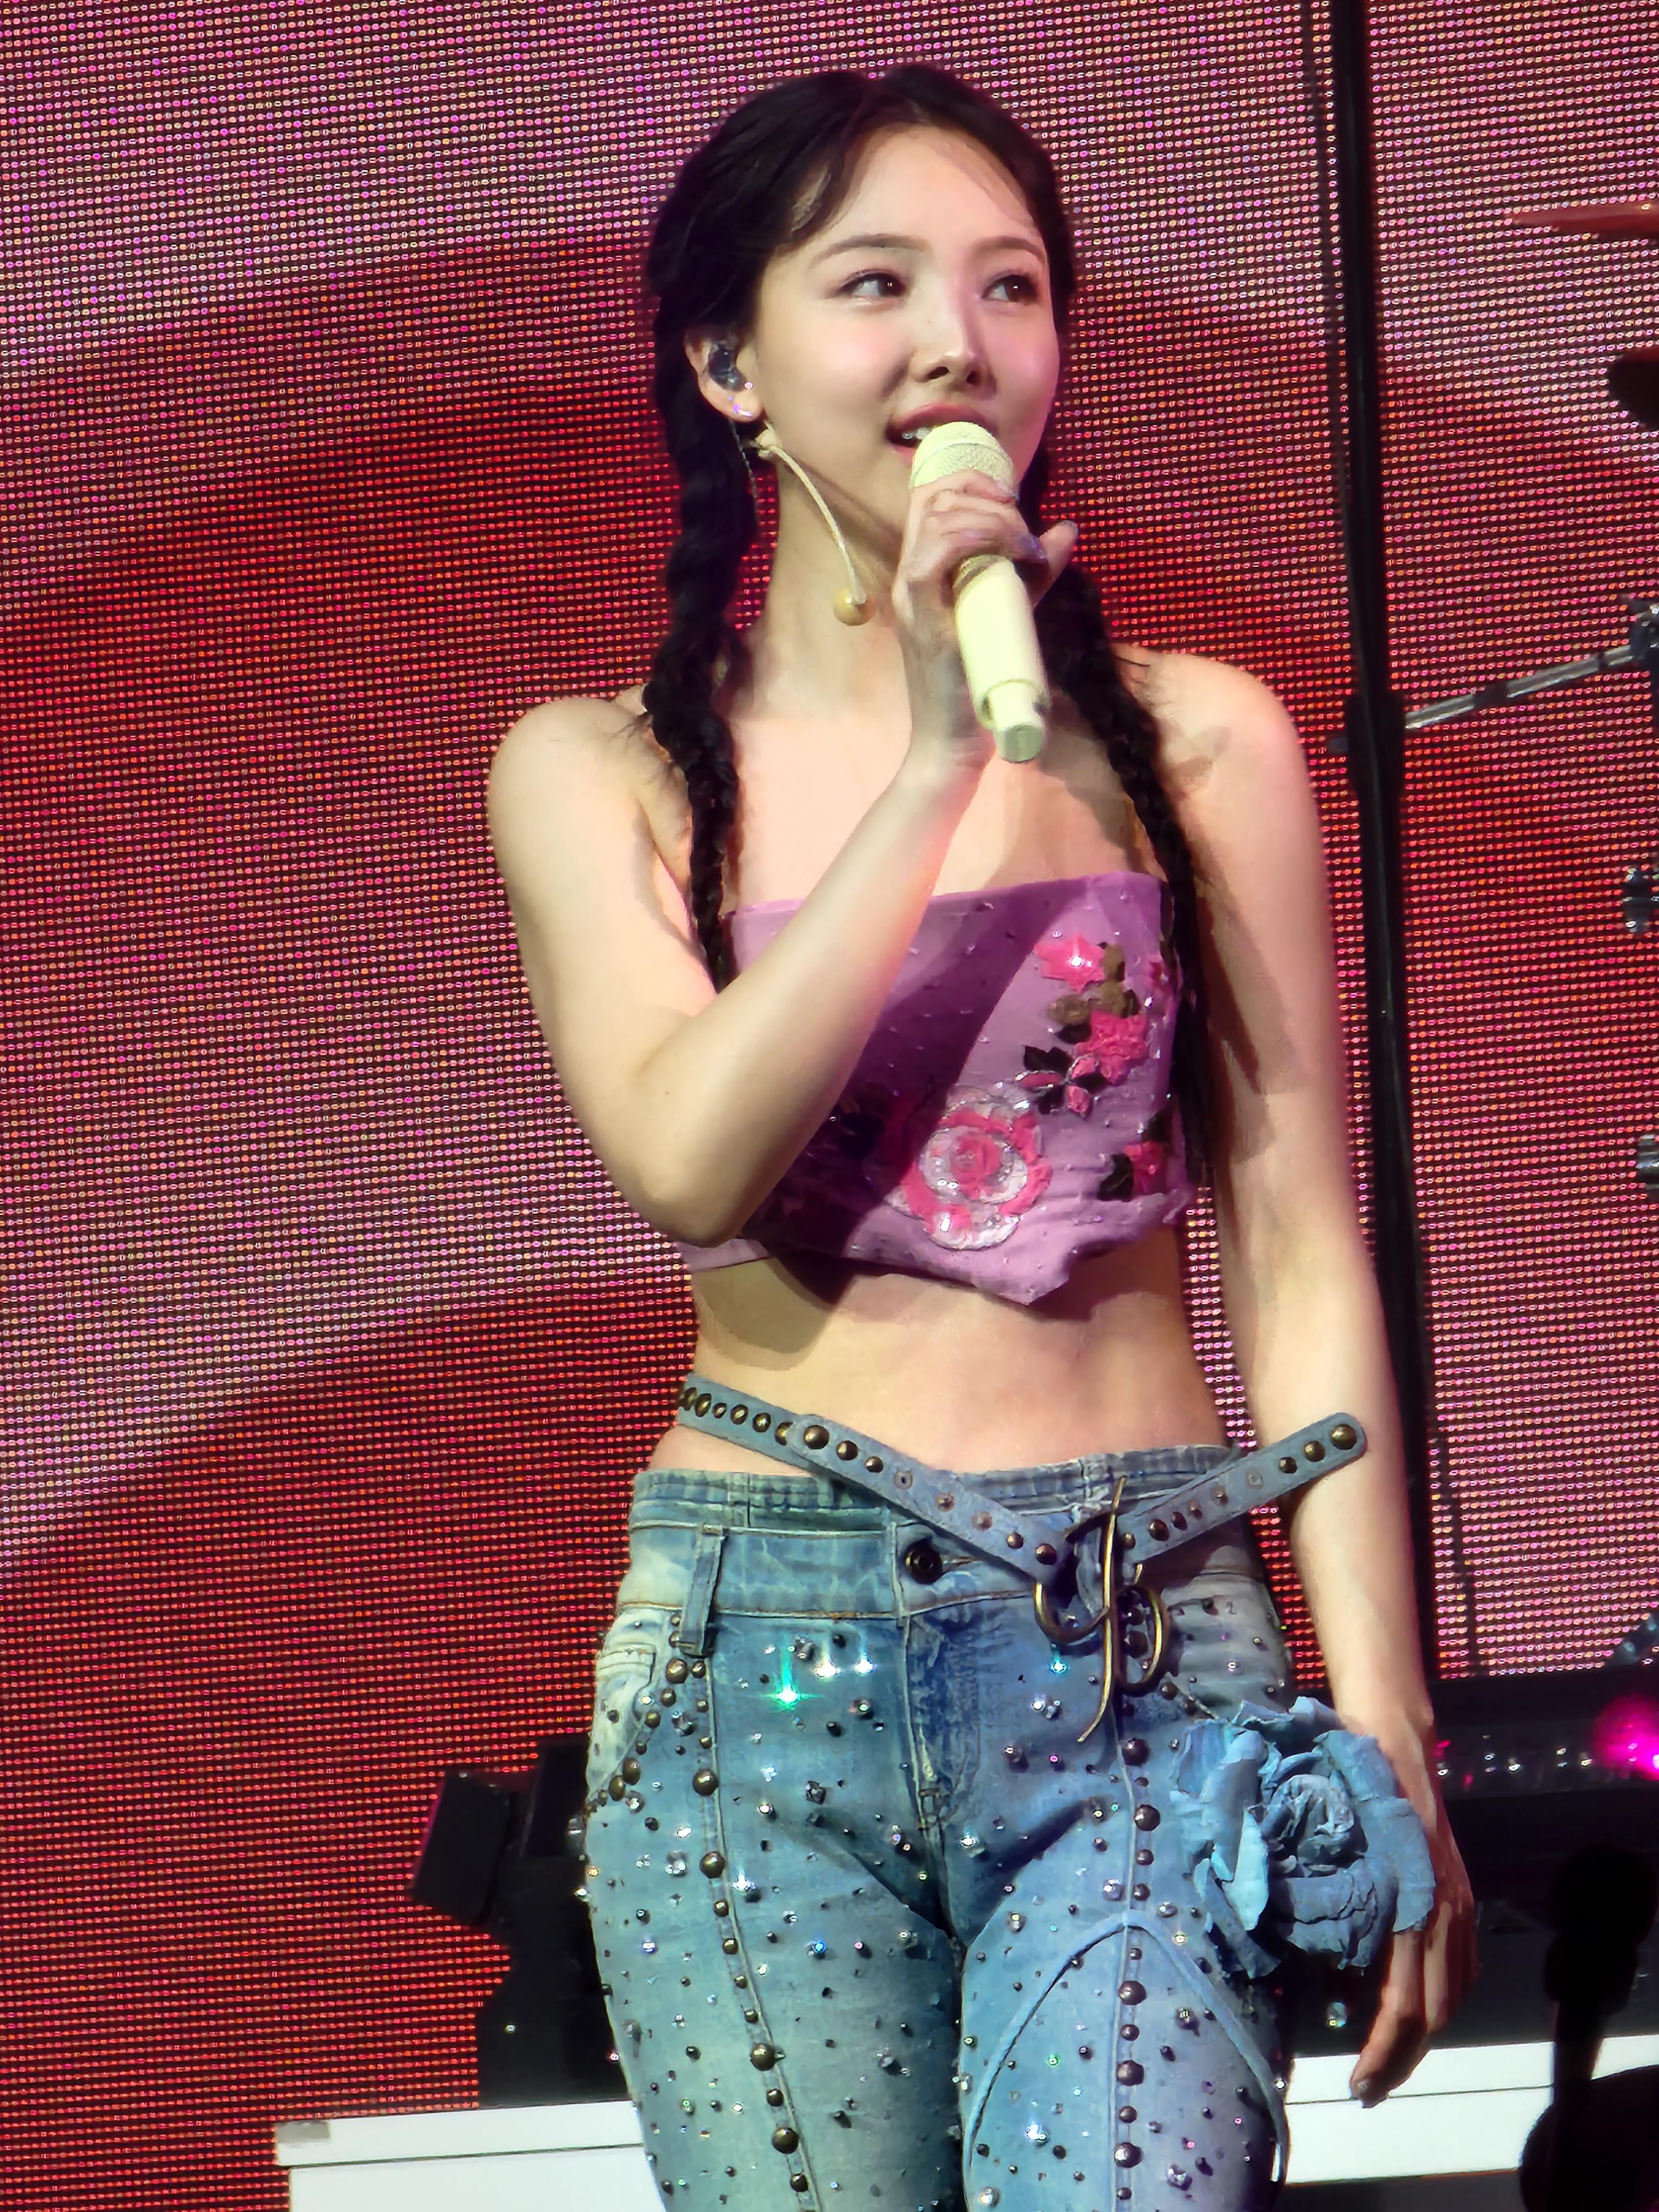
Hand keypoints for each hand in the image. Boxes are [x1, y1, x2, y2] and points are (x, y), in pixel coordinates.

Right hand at [892, 465, 1076, 766]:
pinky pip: (932, 559)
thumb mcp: (1012, 612)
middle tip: (1024, 529)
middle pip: (934, 498)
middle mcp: (910, 576)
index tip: (1012, 500)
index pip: (929, 498)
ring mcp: (911, 597)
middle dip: (986, 495)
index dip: (969, 480)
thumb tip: (1067, 528)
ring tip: (1025, 547)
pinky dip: (973, 540)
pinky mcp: (922, 619)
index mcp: (924, 570)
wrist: (954, 742)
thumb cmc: (979, 682)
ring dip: (990, 519)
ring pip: (936, 521)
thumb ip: (1035, 574)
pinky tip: (1009, 552)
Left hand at [1348, 1757, 1478, 2105]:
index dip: (1380, 2051)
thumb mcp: (1334, 1856)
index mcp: (1406, 1907)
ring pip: (1452, 1995)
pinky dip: (1442, 1999)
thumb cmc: (1347, 1791)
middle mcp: (1440, 1912)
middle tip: (1365, 2086)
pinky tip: (1415, 2010)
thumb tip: (1330, 1989)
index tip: (1356, 2081)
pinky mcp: (1462, 1895)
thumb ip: (1338, 1921)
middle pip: (1433, 2015)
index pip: (1402, 2005)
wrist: (1392, 1739)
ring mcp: (1457, 1904)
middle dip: (1400, 2058)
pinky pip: (1461, 1966)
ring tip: (1385, 2060)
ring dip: (1421, 2036)